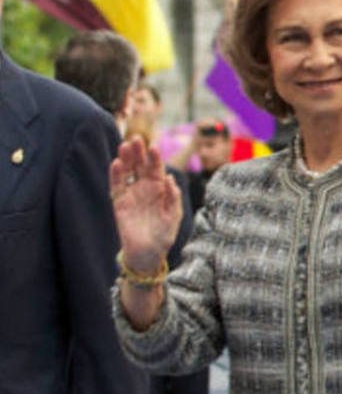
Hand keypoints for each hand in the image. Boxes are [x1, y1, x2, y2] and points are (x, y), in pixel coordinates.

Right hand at [109, 136, 182, 271]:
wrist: (148, 254)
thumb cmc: (164, 235)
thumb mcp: (174, 216)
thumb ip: (173, 198)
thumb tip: (170, 179)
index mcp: (160, 189)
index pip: (156, 169)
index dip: (155, 158)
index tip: (154, 147)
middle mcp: (144, 188)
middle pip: (140, 166)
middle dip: (138, 152)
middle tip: (136, 139)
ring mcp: (131, 194)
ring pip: (127, 172)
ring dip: (126, 159)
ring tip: (124, 146)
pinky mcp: (119, 203)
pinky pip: (116, 186)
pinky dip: (115, 175)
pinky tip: (116, 163)